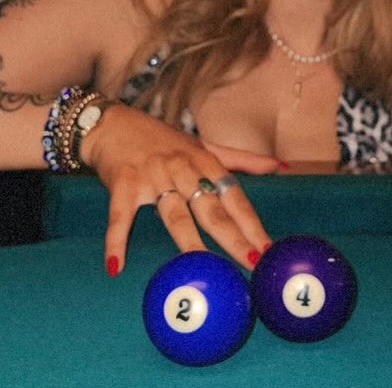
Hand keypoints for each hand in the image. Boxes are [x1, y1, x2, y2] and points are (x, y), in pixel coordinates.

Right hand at [84, 104, 277, 274]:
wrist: (112, 123)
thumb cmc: (160, 138)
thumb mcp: (202, 145)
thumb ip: (241, 159)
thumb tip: (279, 165)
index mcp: (204, 161)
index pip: (234, 196)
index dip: (252, 222)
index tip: (267, 247)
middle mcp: (182, 168)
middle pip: (211, 209)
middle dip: (233, 238)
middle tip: (251, 263)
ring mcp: (153, 176)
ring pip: (174, 214)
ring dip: (188, 243)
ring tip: (202, 269)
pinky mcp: (124, 184)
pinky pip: (121, 216)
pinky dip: (116, 240)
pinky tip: (116, 265)